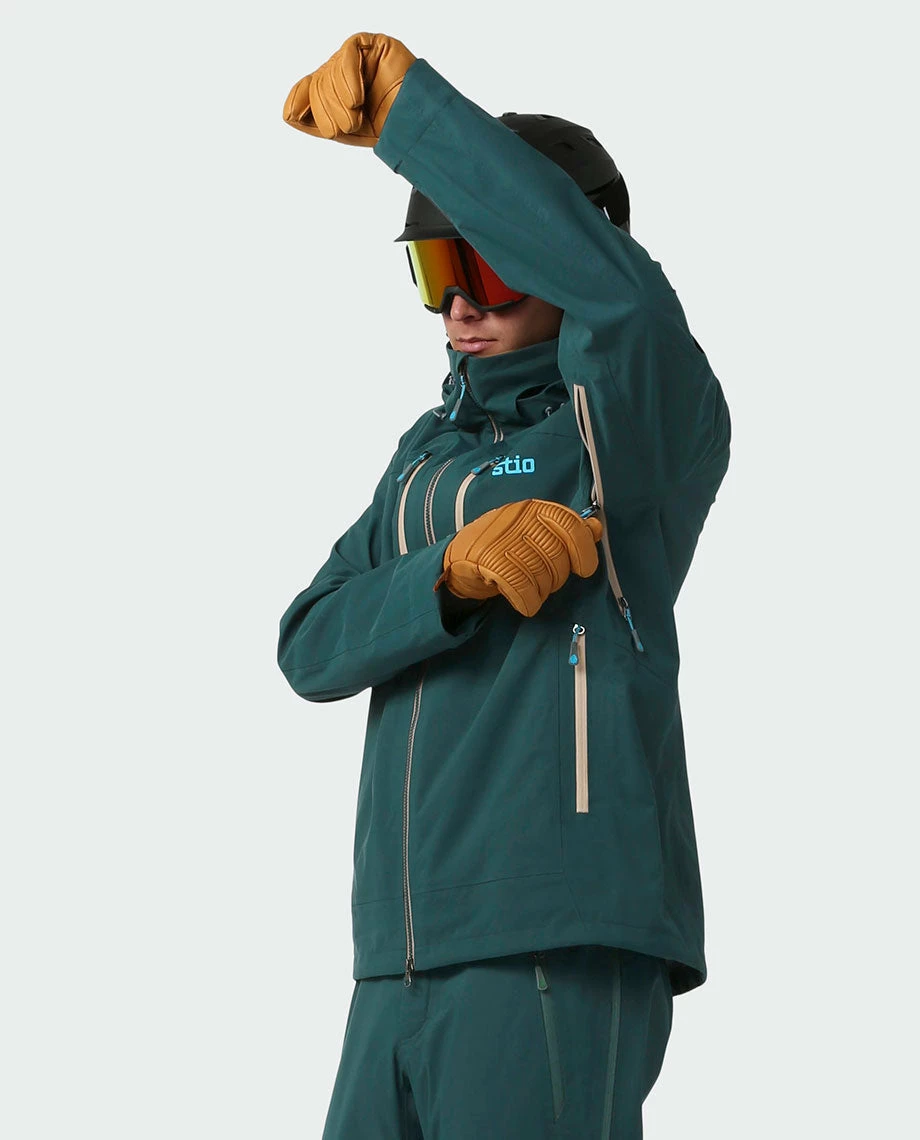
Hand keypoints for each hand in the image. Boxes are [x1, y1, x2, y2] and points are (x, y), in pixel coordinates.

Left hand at [282, 32, 416, 147]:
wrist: (413, 125)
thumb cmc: (382, 128)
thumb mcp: (341, 130)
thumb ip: (313, 120)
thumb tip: (287, 113)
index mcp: (335, 88)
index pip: (306, 86)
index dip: (298, 98)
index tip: (291, 115)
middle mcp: (344, 70)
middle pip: (319, 80)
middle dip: (328, 107)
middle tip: (346, 126)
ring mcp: (359, 56)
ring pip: (332, 68)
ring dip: (340, 98)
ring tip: (355, 117)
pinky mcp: (375, 44)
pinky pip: (350, 51)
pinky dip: (349, 76)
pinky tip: (357, 97)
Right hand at [434, 500, 603, 617]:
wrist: (461, 557)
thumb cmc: (505, 544)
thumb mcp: (535, 529)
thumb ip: (566, 529)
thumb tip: (596, 529)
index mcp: (534, 508)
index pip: (570, 525)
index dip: (583, 550)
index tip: (584, 569)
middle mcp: (520, 520)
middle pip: (557, 555)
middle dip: (557, 577)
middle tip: (546, 581)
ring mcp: (502, 539)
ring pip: (541, 573)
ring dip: (541, 590)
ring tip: (532, 589)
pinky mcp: (488, 561)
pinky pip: (521, 587)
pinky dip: (528, 601)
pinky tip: (525, 602)